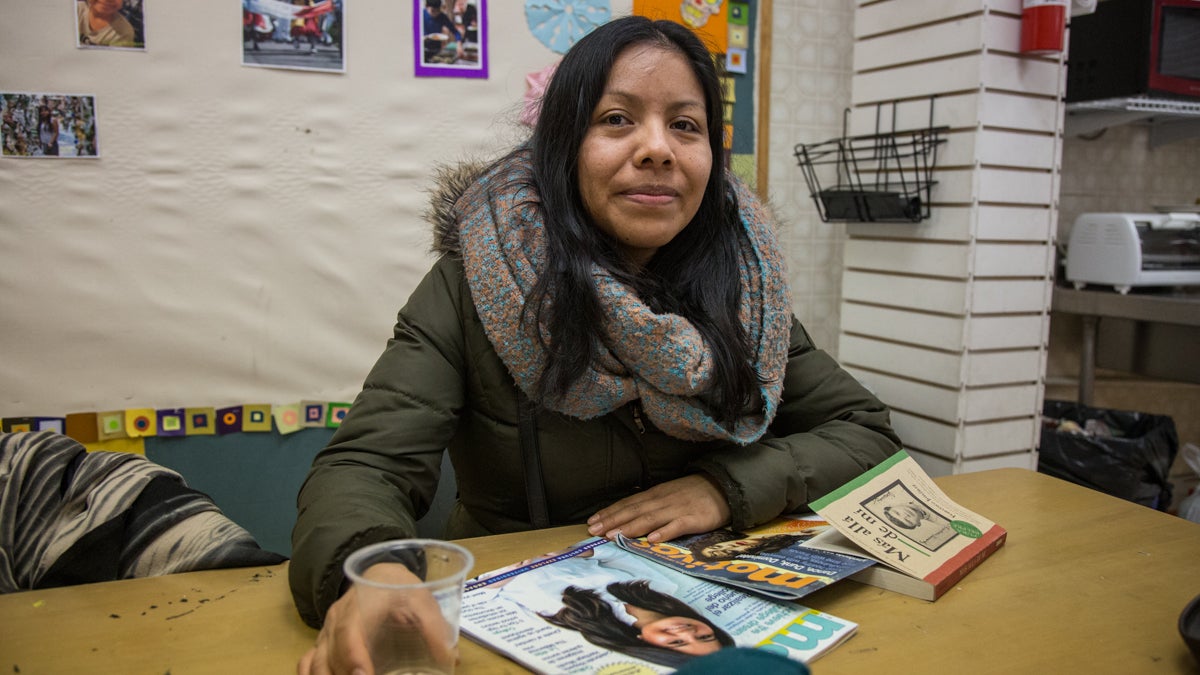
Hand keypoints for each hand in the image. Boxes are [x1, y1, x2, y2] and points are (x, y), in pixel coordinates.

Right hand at [297, 563, 455, 674]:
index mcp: (359, 605)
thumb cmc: (400, 589)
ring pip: (314, 661)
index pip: (348, 631)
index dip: (352, 656)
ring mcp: (325, 633)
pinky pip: (307, 662)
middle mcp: (336, 620)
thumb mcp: (422, 600)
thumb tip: (451, 659)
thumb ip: (435, 628)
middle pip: (327, 654)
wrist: (379, 575)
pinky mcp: (322, 643)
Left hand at [586, 474, 730, 543]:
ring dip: (630, 527)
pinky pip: (676, 526)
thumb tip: (628, 516)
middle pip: (633, 511)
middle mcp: (662, 500)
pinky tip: (651, 540)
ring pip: (650, 518)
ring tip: (614, 536)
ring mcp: (677, 509)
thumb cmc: (692, 494)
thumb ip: (650, 505)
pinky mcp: (693, 519)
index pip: (628, 503)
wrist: (722, 487)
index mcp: (655, 495)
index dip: (609, 513)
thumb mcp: (668, 495)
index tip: (592, 522)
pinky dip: (663, 532)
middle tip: (594, 531)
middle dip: (612, 521)